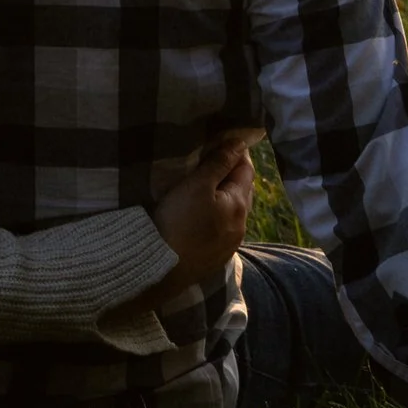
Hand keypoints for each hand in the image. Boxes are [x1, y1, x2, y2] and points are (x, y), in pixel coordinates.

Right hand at [149, 130, 259, 294]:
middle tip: (217, 159)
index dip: (238, 153)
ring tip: (210, 186)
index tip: (226, 140)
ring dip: (228, 196)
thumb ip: (219, 163)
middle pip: (244, 191)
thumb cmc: (178, 220)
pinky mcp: (216, 257)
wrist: (160, 267)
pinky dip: (219, 215)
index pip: (246, 170)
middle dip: (234, 174)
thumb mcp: (197, 185)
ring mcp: (230, 244)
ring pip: (235, 212)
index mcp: (239, 205)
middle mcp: (241, 226)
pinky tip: (206, 215)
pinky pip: (224, 229)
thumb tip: (240, 143)